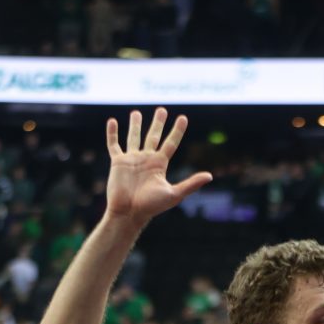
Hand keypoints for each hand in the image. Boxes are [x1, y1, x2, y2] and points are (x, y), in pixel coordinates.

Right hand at [103, 108, 212, 224]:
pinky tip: (112, 122)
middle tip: (161, 110)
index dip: (177, 131)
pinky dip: (112, 134)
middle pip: (153, 136)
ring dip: (135, 125)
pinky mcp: (118, 162)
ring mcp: (132, 160)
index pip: (170, 143)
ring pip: (134, 137)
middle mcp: (146, 159)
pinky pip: (114, 145)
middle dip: (158, 123)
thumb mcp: (174, 194)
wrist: (129, 213)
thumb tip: (210, 176)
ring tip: (136, 112)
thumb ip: (191, 184)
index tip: (183, 118)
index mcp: (159, 164)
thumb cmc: (151, 206)